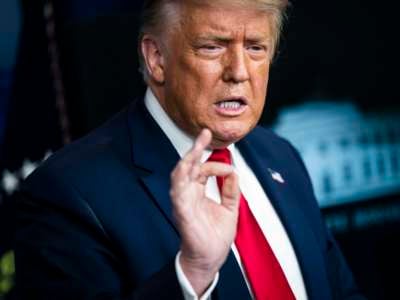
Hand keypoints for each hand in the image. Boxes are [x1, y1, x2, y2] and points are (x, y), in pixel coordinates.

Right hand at [170, 129, 240, 295]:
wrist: (210, 259)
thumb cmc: (215, 236)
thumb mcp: (230, 209)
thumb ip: (231, 191)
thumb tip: (234, 172)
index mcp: (197, 192)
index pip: (201, 170)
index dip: (215, 165)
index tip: (230, 168)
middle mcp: (188, 194)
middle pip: (187, 167)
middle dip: (194, 149)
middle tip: (204, 133)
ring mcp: (183, 203)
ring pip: (179, 176)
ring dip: (187, 160)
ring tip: (196, 147)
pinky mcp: (182, 213)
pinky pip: (178, 194)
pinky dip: (181, 180)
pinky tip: (187, 168)